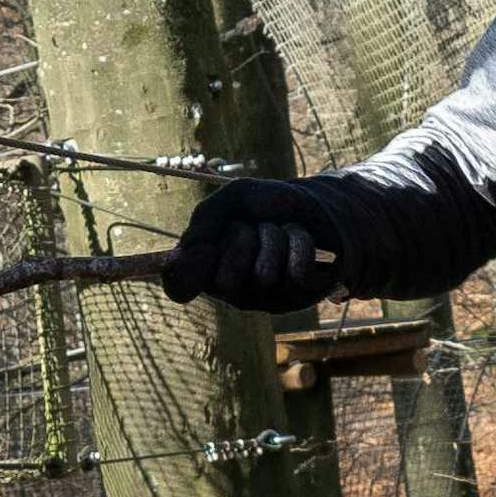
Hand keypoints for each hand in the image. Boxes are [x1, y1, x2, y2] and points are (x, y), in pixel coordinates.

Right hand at [159, 178, 348, 309]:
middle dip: (242, 238)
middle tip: (252, 227)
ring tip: (279, 231)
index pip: (178, 286)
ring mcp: (265, 298)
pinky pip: (295, 272)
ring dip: (274, 236)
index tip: (203, 249)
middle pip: (224, 278)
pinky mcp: (298, 297)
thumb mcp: (235, 198)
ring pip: (262, 273)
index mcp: (207, 266)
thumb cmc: (269, 206)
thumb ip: (207, 218)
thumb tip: (190, 251)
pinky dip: (300, 243)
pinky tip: (301, 240)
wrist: (317, 206)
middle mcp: (232, 289)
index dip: (185, 272)